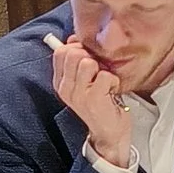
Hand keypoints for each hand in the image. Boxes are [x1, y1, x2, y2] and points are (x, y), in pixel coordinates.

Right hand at [48, 31, 133, 167]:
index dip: (77, 48)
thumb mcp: (84, 83)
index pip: (60, 52)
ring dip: (102, 69)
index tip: (89, 58)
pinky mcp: (93, 98)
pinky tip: (112, 90)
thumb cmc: (100, 104)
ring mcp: (78, 94)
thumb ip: (77, 62)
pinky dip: (113, 80)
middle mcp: (66, 88)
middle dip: (90, 56)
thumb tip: (74, 39)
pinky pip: (104, 75)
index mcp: (61, 83)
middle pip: (72, 53)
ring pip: (87, 62)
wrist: (109, 133)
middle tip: (98, 71)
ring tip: (104, 82)